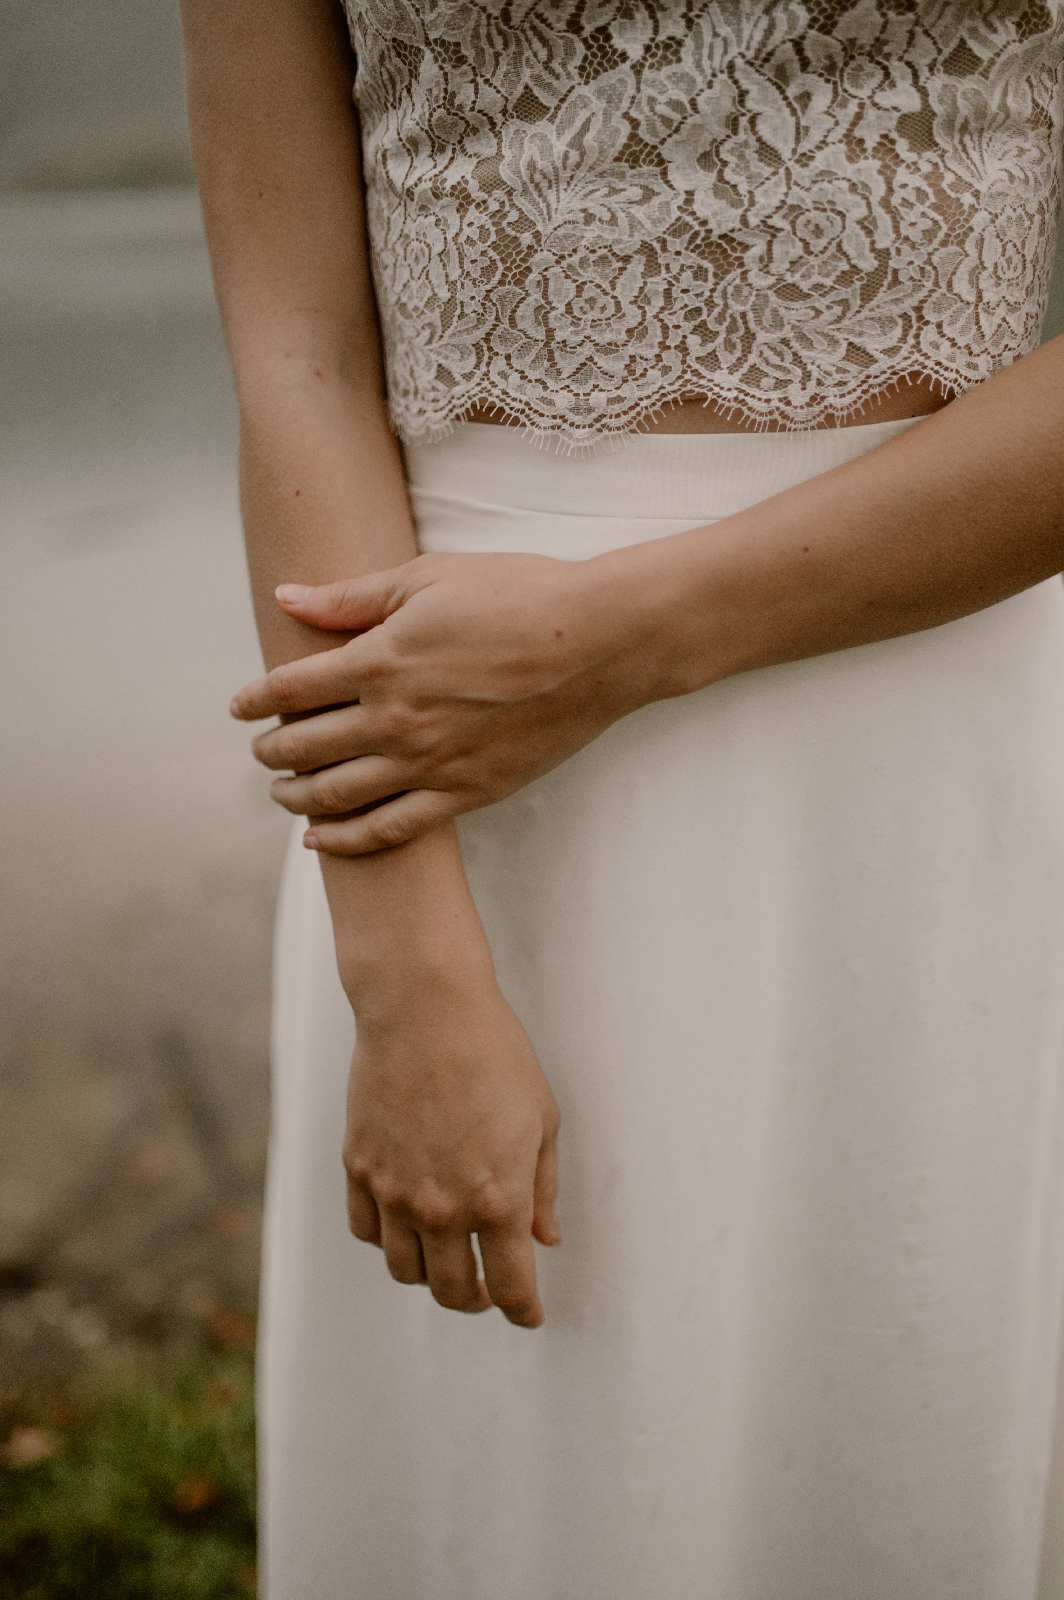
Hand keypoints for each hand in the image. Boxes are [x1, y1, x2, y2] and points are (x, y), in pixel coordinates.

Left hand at [230, 550, 657, 852]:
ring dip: (297, 799)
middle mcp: (395, 719)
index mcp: (380, 660)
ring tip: (283, 795)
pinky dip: (347, 840)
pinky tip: (322, 840)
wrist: (600, 642)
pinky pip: (390, 829)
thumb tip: (286, 597)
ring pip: (337, 795)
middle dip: (271, 751)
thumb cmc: (518, 595)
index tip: (238, 707)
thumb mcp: (427, 577)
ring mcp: (430, 763)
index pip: (290, 687)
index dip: (255, 698)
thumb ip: (350, 597)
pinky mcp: (466, 792)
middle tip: (260, 752)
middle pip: (304, 746)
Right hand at [345, 966, 560, 1326]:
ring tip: (446, 1259)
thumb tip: (543, 1238)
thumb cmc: (495, 1054)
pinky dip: (387, 1239)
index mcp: (498, 1200)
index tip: (529, 1313)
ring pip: (406, 1270)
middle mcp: (443, 1208)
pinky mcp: (358, 1167)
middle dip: (476, 1300)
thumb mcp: (541, 1119)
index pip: (511, 1288)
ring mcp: (393, 1191)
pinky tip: (406, 1222)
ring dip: (430, 1276)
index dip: (524, 1311)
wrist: (424, 1006)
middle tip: (488, 1290)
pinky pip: (367, 1231)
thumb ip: (543, 1188)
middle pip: (454, 1293)